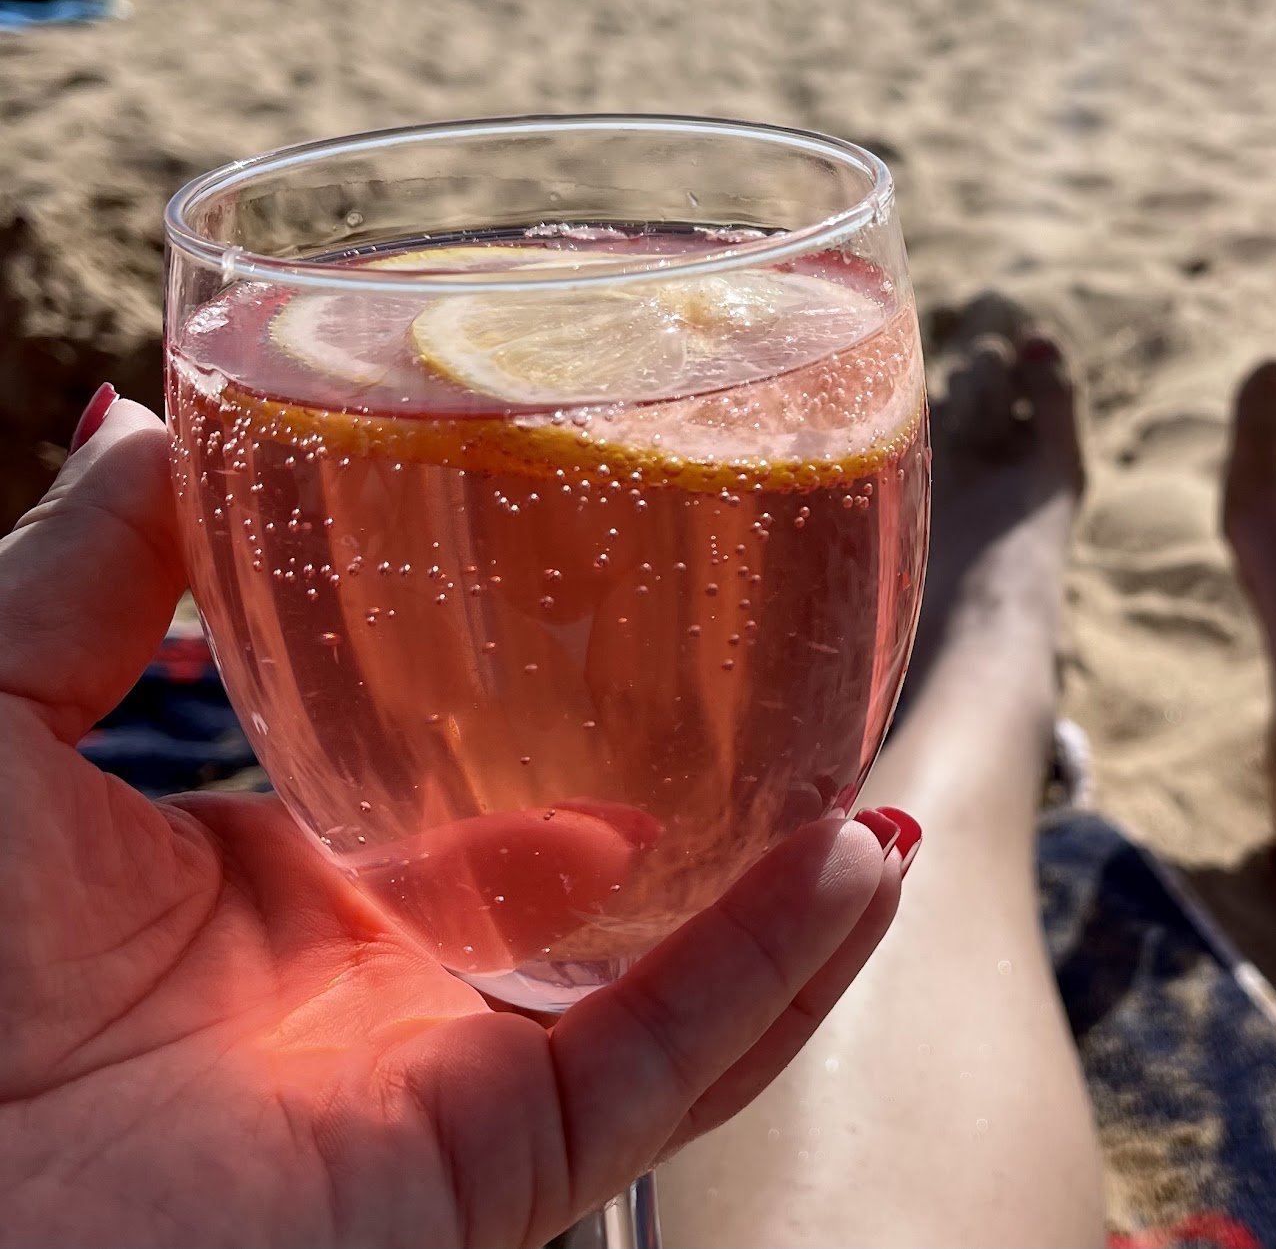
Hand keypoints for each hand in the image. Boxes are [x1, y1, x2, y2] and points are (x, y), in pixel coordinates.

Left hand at [0, 398, 910, 1246]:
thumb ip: (86, 565)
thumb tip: (143, 406)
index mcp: (275, 884)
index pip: (461, 779)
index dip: (560, 699)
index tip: (646, 591)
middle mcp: (371, 984)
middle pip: (592, 888)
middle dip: (714, 803)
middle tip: (807, 681)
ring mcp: (429, 1084)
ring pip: (663, 989)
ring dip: (789, 897)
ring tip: (886, 785)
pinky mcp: (469, 1179)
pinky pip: (651, 1072)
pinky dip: (766, 974)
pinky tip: (857, 862)